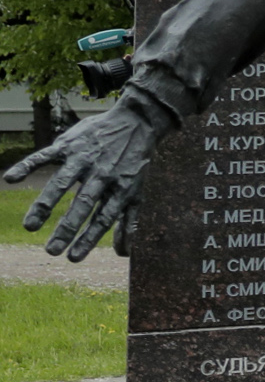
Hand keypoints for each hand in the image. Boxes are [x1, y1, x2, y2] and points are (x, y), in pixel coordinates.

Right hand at [2, 97, 174, 260]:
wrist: (136, 123)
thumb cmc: (133, 165)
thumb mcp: (136, 193)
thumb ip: (128, 223)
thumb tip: (123, 255)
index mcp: (120, 190)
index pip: (103, 219)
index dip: (88, 239)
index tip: (72, 258)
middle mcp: (102, 175)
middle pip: (83, 205)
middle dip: (67, 229)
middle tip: (51, 251)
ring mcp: (84, 159)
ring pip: (62, 183)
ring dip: (45, 204)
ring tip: (30, 226)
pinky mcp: (68, 145)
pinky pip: (45, 155)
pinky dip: (28, 165)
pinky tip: (10, 178)